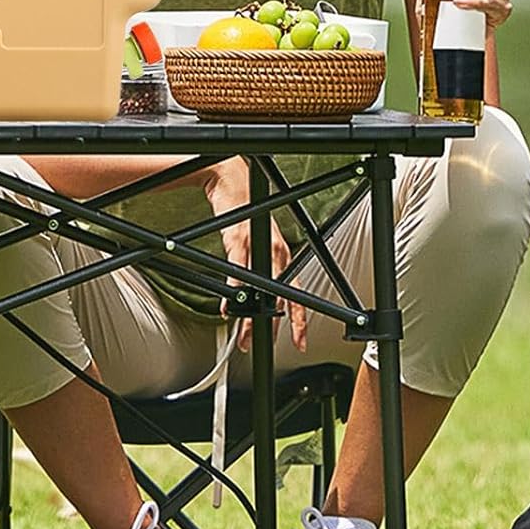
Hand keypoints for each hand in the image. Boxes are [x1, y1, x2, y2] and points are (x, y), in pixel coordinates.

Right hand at [220, 218, 307, 353]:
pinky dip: (234, 292)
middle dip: (271, 327)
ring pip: (257, 291)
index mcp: (283, 256)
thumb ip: (260, 270)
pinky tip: (229, 306)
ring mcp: (257, 247)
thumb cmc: (245, 213)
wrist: (232, 182)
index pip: (296, 296)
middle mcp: (275, 253)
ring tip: (243, 335)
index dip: (299, 322)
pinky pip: (237, 272)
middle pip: (278, 299)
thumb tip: (258, 298)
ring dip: (249, 317)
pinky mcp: (238, 241)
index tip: (300, 342)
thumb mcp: (258, 244)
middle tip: (263, 346)